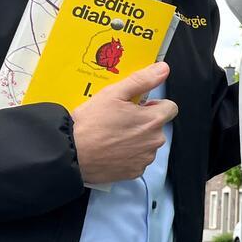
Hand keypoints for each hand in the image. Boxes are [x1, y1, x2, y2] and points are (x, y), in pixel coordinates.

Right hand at [71, 63, 178, 185]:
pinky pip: (138, 160)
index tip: (137, 107)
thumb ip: (141, 80)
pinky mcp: (135, 172)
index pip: (170, 108)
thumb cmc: (91, 123)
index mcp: (153, 120)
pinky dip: (129, 155)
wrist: (71, 153)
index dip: (154, 105)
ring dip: (137, 139)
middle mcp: (155, 141)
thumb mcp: (113, 94)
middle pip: (158, 126)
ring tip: (113, 136)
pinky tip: (112, 150)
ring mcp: (145, 158)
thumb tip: (163, 69)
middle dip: (144, 122)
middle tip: (120, 120)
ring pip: (148, 144)